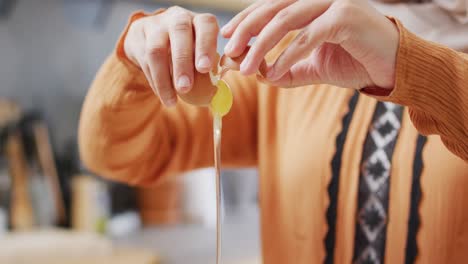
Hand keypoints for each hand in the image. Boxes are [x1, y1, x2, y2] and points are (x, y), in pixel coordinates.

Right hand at [124, 7, 218, 105]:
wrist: (152, 37)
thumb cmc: (187, 50)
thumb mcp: (200, 53)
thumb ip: (208, 67)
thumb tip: (215, 93)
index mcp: (199, 21)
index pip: (205, 24)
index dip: (206, 45)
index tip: (205, 69)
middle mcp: (178, 18)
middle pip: (180, 32)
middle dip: (183, 62)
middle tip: (186, 87)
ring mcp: (156, 26)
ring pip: (157, 49)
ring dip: (164, 78)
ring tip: (172, 100)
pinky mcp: (139, 38)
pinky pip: (145, 61)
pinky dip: (156, 82)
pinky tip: (164, 96)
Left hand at [221, 0, 398, 89]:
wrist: (392, 68)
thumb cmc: (355, 61)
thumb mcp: (313, 66)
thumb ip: (288, 69)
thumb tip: (260, 75)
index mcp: (310, 3)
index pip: (271, 5)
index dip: (246, 19)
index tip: (228, 37)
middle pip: (273, 7)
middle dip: (247, 29)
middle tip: (230, 50)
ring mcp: (334, 3)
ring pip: (286, 18)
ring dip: (262, 44)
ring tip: (246, 67)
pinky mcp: (346, 17)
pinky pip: (308, 36)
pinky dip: (288, 55)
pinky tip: (274, 72)